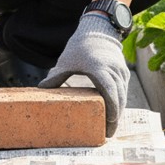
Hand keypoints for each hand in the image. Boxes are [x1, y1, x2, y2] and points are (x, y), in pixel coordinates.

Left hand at [38, 13, 129, 136]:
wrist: (97, 30)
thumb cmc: (80, 46)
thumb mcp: (67, 60)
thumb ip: (56, 75)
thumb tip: (41, 89)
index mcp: (100, 69)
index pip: (110, 93)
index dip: (111, 111)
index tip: (108, 126)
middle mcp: (114, 71)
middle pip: (119, 99)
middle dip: (115, 118)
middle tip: (107, 134)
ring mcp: (121, 72)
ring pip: (124, 96)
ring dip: (119, 112)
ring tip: (110, 128)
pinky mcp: (123, 72)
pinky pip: (124, 91)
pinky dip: (120, 103)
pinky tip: (114, 114)